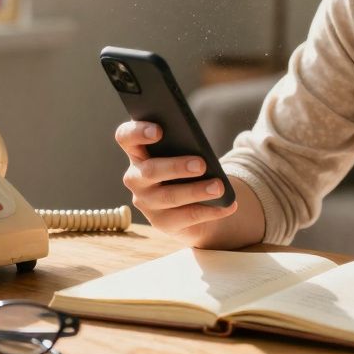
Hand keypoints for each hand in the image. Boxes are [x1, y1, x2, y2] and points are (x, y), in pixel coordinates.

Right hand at [115, 120, 238, 241]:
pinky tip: (227, 205)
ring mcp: (146, 202)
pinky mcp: (161, 223)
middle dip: (176, 167)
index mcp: (137, 152)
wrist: (190, 202)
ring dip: (196, 191)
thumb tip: (202, 152)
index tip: (159, 130)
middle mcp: (135, 177)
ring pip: (168, 196)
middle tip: (201, 164)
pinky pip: (185, 217)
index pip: (126, 137)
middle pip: (150, 170)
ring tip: (219, 187)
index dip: (138, 132)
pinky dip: (210, 211)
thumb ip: (184, 146)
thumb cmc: (185, 167)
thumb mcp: (183, 153)